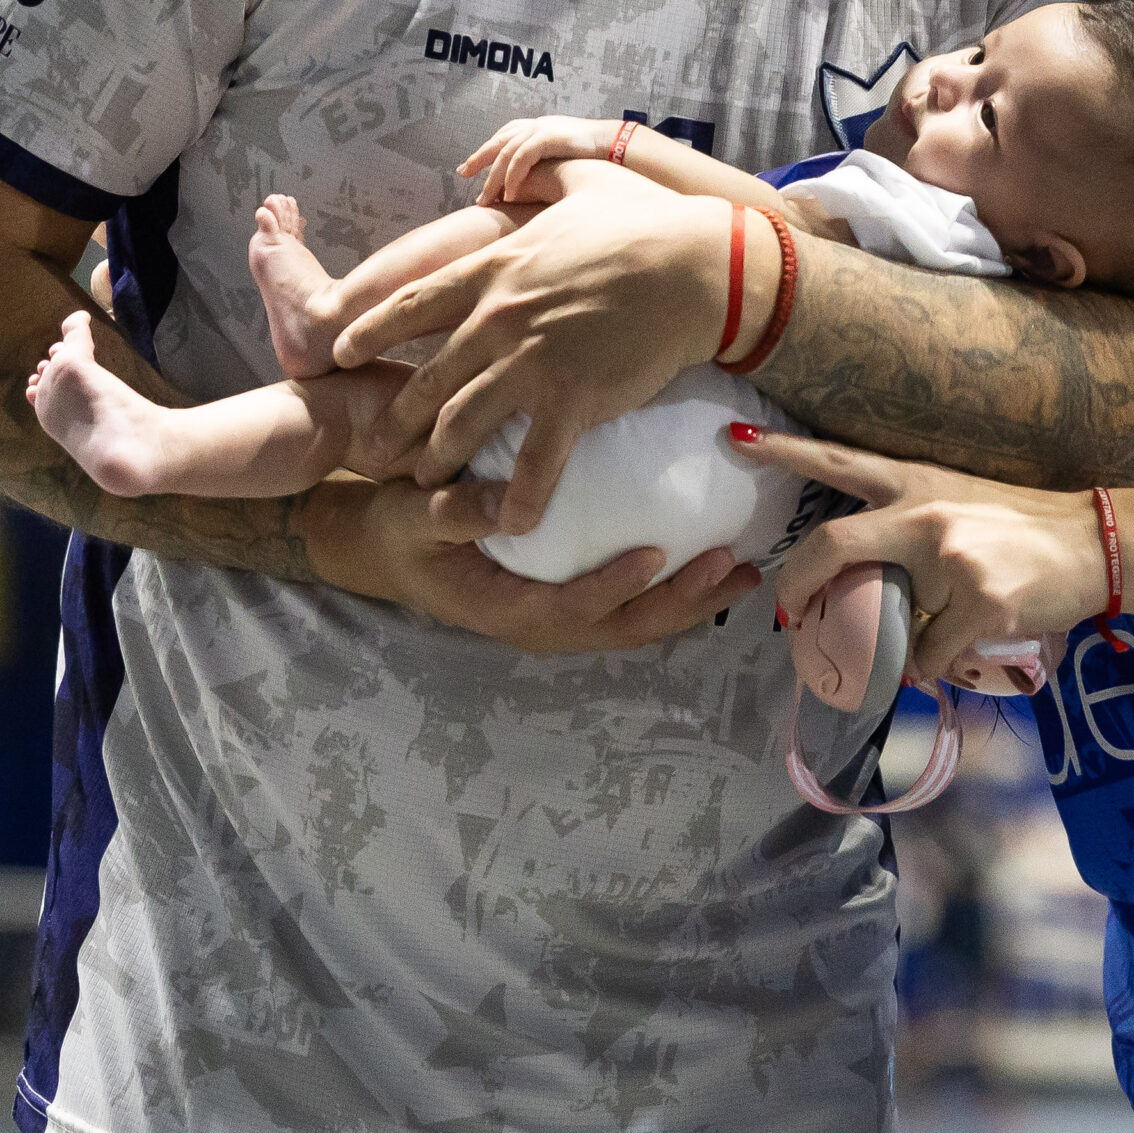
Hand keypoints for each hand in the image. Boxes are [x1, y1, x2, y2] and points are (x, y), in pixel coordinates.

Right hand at [302, 473, 759, 651]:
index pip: (570, 608)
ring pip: (636, 626)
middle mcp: (539, 625)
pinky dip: (676, 594)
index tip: (656, 554)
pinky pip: (631, 609)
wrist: (388, 549)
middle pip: (621, 628)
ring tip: (744, 572)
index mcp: (505, 608)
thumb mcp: (415, 515)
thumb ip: (460, 512)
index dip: (614, 588)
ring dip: (691, 604)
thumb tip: (512, 504)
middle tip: (731, 564)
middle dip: (679, 602)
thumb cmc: (401, 529)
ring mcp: (559, 620)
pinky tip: (714, 567)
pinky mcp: (572, 603)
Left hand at [331, 174, 727, 524]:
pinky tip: (511, 525)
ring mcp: (530, 362)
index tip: (341, 352)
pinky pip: (535, 463)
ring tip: (424, 484)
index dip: (371, 331)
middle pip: (426, 378)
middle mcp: (498, 319)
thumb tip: (513, 167)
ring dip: (438, 459)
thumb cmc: (646, 222)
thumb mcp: (582, 184)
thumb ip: (539, 176)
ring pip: (462, 423)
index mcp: (493, 270)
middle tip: (372, 451)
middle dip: (393, 419)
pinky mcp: (571, 400)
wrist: (694, 268)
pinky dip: (519, 498)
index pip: (412, 305)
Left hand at [461, 116, 617, 207]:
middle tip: (463, 174)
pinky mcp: (548, 137)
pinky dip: (512, 177)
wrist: (616, 145)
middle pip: (498, 142)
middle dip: (479, 159)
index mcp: (539, 127)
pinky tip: (509, 195)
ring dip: (494, 179)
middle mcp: (536, 125)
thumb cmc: (594, 156)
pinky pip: (521, 158)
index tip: (469, 166)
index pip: (504, 137)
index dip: (486, 151)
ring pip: (505, 154)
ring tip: (486, 200)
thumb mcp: (564, 156)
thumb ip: (547, 162)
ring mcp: (541, 129)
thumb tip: (537, 180)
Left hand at [748, 429, 1105, 683]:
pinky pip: (926, 655)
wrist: (1092, 544)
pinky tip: (956, 650)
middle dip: (796, 582)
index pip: (838, 460)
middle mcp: (924, 513)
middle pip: (832, 543)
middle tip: (788, 613)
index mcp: (916, 481)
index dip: (785, 452)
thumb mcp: (957, 504)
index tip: (736, 442)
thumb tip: (858, 572)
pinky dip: (928, 666)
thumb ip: (905, 525)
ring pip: (885, 617)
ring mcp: (950, 559)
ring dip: (894, 639)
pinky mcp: (978, 603)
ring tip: (926, 632)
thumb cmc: (1022, 527)